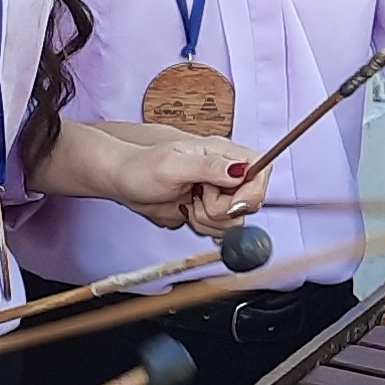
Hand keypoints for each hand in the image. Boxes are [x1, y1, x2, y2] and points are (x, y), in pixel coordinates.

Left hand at [107, 130, 261, 233]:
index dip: (252, 192)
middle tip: (197, 198)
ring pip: (234, 221)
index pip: (261, 171)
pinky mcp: (208, 210)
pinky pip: (218, 230)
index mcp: (223, 154)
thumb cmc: (141, 166)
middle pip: (250, 202)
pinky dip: (203, 227)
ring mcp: (218, 193)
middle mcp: (225, 173)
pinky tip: (187, 213)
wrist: (123, 183)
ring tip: (188, 204)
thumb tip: (240, 169)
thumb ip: (209, 167)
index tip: (230, 202)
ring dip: (209, 220)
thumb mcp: (173, 165)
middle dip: (222, 210)